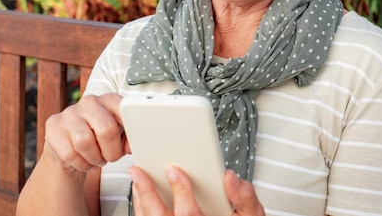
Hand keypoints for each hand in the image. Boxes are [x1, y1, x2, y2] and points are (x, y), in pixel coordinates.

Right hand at [43, 93, 127, 173]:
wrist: (71, 146)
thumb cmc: (100, 139)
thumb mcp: (119, 135)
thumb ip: (128, 138)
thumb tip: (131, 147)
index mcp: (109, 100)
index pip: (124, 110)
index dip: (130, 132)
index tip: (128, 146)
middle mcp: (90, 102)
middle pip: (106, 129)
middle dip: (112, 151)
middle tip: (111, 157)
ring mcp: (70, 112)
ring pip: (85, 142)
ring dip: (95, 158)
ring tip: (98, 159)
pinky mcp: (54, 126)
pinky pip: (70, 153)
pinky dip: (81, 164)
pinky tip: (85, 162)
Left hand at [129, 166, 264, 215]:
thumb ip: (244, 197)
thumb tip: (230, 178)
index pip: (189, 214)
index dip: (180, 190)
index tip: (173, 170)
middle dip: (148, 193)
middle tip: (139, 172)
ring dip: (142, 202)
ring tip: (137, 181)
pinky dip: (144, 211)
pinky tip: (142, 198)